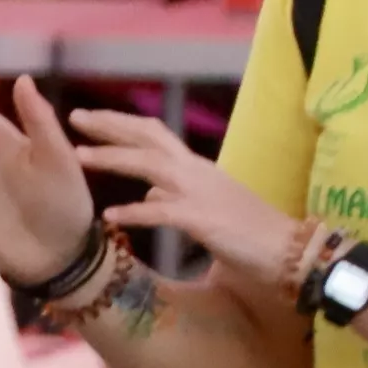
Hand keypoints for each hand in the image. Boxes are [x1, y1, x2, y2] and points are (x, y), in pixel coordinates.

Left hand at [74, 104, 299, 288]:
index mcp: (196, 168)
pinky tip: (110, 216)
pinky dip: (135, 212)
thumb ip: (176, 196)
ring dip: (113, 159)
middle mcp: (196, 172)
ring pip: (151, 165)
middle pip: (149, 138)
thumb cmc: (249, 232)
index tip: (89, 118)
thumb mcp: (206, 207)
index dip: (121, 124)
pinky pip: (163, 212)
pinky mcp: (205, 220)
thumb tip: (150, 192)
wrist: (291, 251)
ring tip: (79, 157)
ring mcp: (201, 193)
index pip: (154, 135)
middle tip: (76, 117)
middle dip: (111, 125)